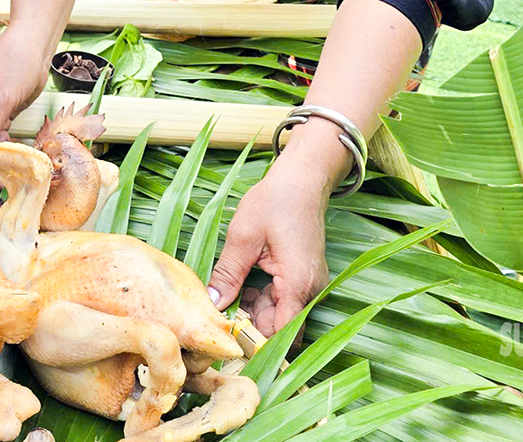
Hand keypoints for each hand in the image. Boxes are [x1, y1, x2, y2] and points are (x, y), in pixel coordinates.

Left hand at [206, 157, 331, 336]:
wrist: (302, 180)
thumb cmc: (276, 202)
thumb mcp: (243, 237)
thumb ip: (228, 274)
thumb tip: (212, 305)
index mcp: (298, 284)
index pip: (282, 334)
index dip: (256, 341)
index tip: (228, 337)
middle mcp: (310, 291)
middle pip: (281, 327)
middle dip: (251, 325)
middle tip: (220, 312)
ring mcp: (309, 285)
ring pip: (280, 315)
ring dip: (255, 310)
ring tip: (229, 291)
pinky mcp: (303, 278)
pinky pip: (283, 300)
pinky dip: (263, 298)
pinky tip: (243, 284)